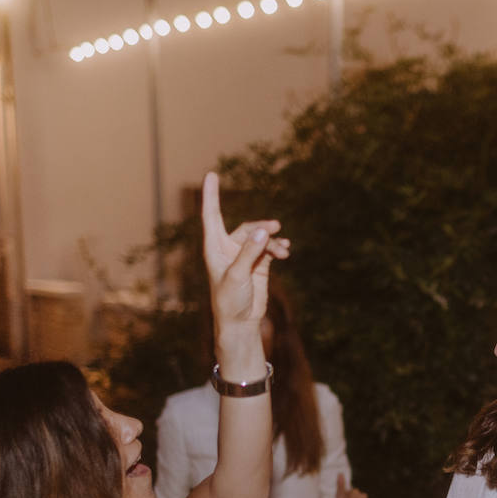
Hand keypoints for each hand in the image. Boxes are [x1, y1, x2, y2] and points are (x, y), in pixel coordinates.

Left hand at [201, 172, 290, 343]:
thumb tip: (262, 231)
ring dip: (272, 241)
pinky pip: (269, 248)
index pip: (211, 215)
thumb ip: (249, 252)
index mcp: (214, 248)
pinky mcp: (258, 265)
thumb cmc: (229, 301)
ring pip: (260, 238)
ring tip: (283, 250)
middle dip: (261, 228)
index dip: (211, 195)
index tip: (211, 174)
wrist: (240, 322)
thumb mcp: (238, 275)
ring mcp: (244, 256)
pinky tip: (285, 253)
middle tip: (274, 229)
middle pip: (246, 227)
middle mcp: (228, 248)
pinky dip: (277, 249)